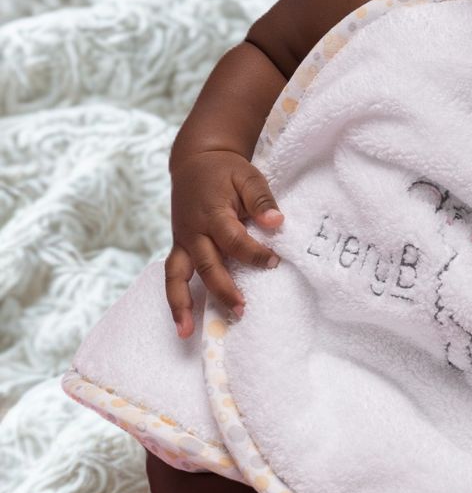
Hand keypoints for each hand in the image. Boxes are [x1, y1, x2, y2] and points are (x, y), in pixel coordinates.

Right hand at [165, 150, 283, 339]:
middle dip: (223, 290)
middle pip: (207, 265)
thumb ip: (261, 199)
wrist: (195, 161)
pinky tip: (182, 321)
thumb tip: (277, 222)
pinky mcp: (179, 247)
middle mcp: (193, 231)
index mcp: (212, 213)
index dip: (254, 253)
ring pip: (177, 276)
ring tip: (186, 332)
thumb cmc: (226, 171)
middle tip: (242, 310)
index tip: (275, 262)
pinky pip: (173, 274)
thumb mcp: (248, 176)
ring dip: (182, 305)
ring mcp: (183, 240)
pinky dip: (175, 297)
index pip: (233, 240)